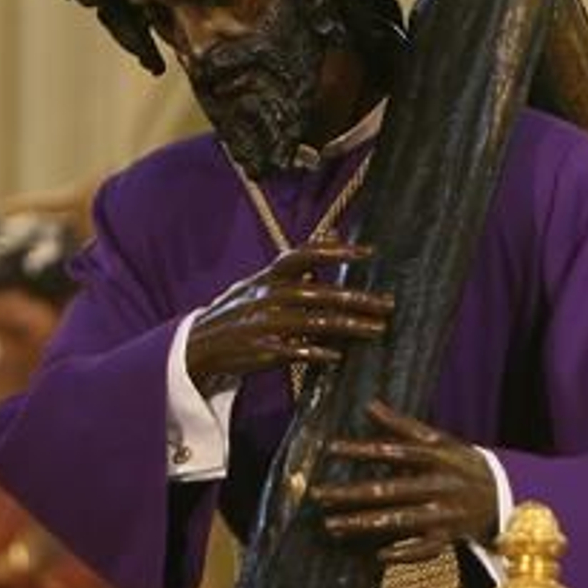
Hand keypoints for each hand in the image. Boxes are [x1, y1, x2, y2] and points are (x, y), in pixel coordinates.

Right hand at [184, 242, 391, 395]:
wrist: (199, 344)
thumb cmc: (240, 309)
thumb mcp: (264, 279)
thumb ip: (301, 260)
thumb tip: (335, 231)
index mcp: (268, 276)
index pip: (303, 255)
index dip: (335, 252)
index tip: (369, 253)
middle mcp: (268, 296)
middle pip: (318, 293)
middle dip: (356, 298)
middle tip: (388, 303)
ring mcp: (264, 324)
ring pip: (314, 323)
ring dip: (349, 327)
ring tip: (378, 330)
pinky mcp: (262, 350)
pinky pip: (296, 351)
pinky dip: (318, 353)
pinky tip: (339, 356)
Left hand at [311, 400, 496, 563]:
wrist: (502, 493)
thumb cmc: (460, 461)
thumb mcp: (438, 439)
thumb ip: (402, 425)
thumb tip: (369, 405)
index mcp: (435, 457)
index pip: (392, 451)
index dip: (361, 450)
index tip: (330, 449)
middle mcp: (438, 485)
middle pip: (389, 491)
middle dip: (351, 494)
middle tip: (318, 495)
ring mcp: (444, 514)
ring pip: (399, 521)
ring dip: (363, 524)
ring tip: (331, 525)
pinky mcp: (449, 538)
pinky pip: (424, 550)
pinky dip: (402, 552)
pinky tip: (375, 554)